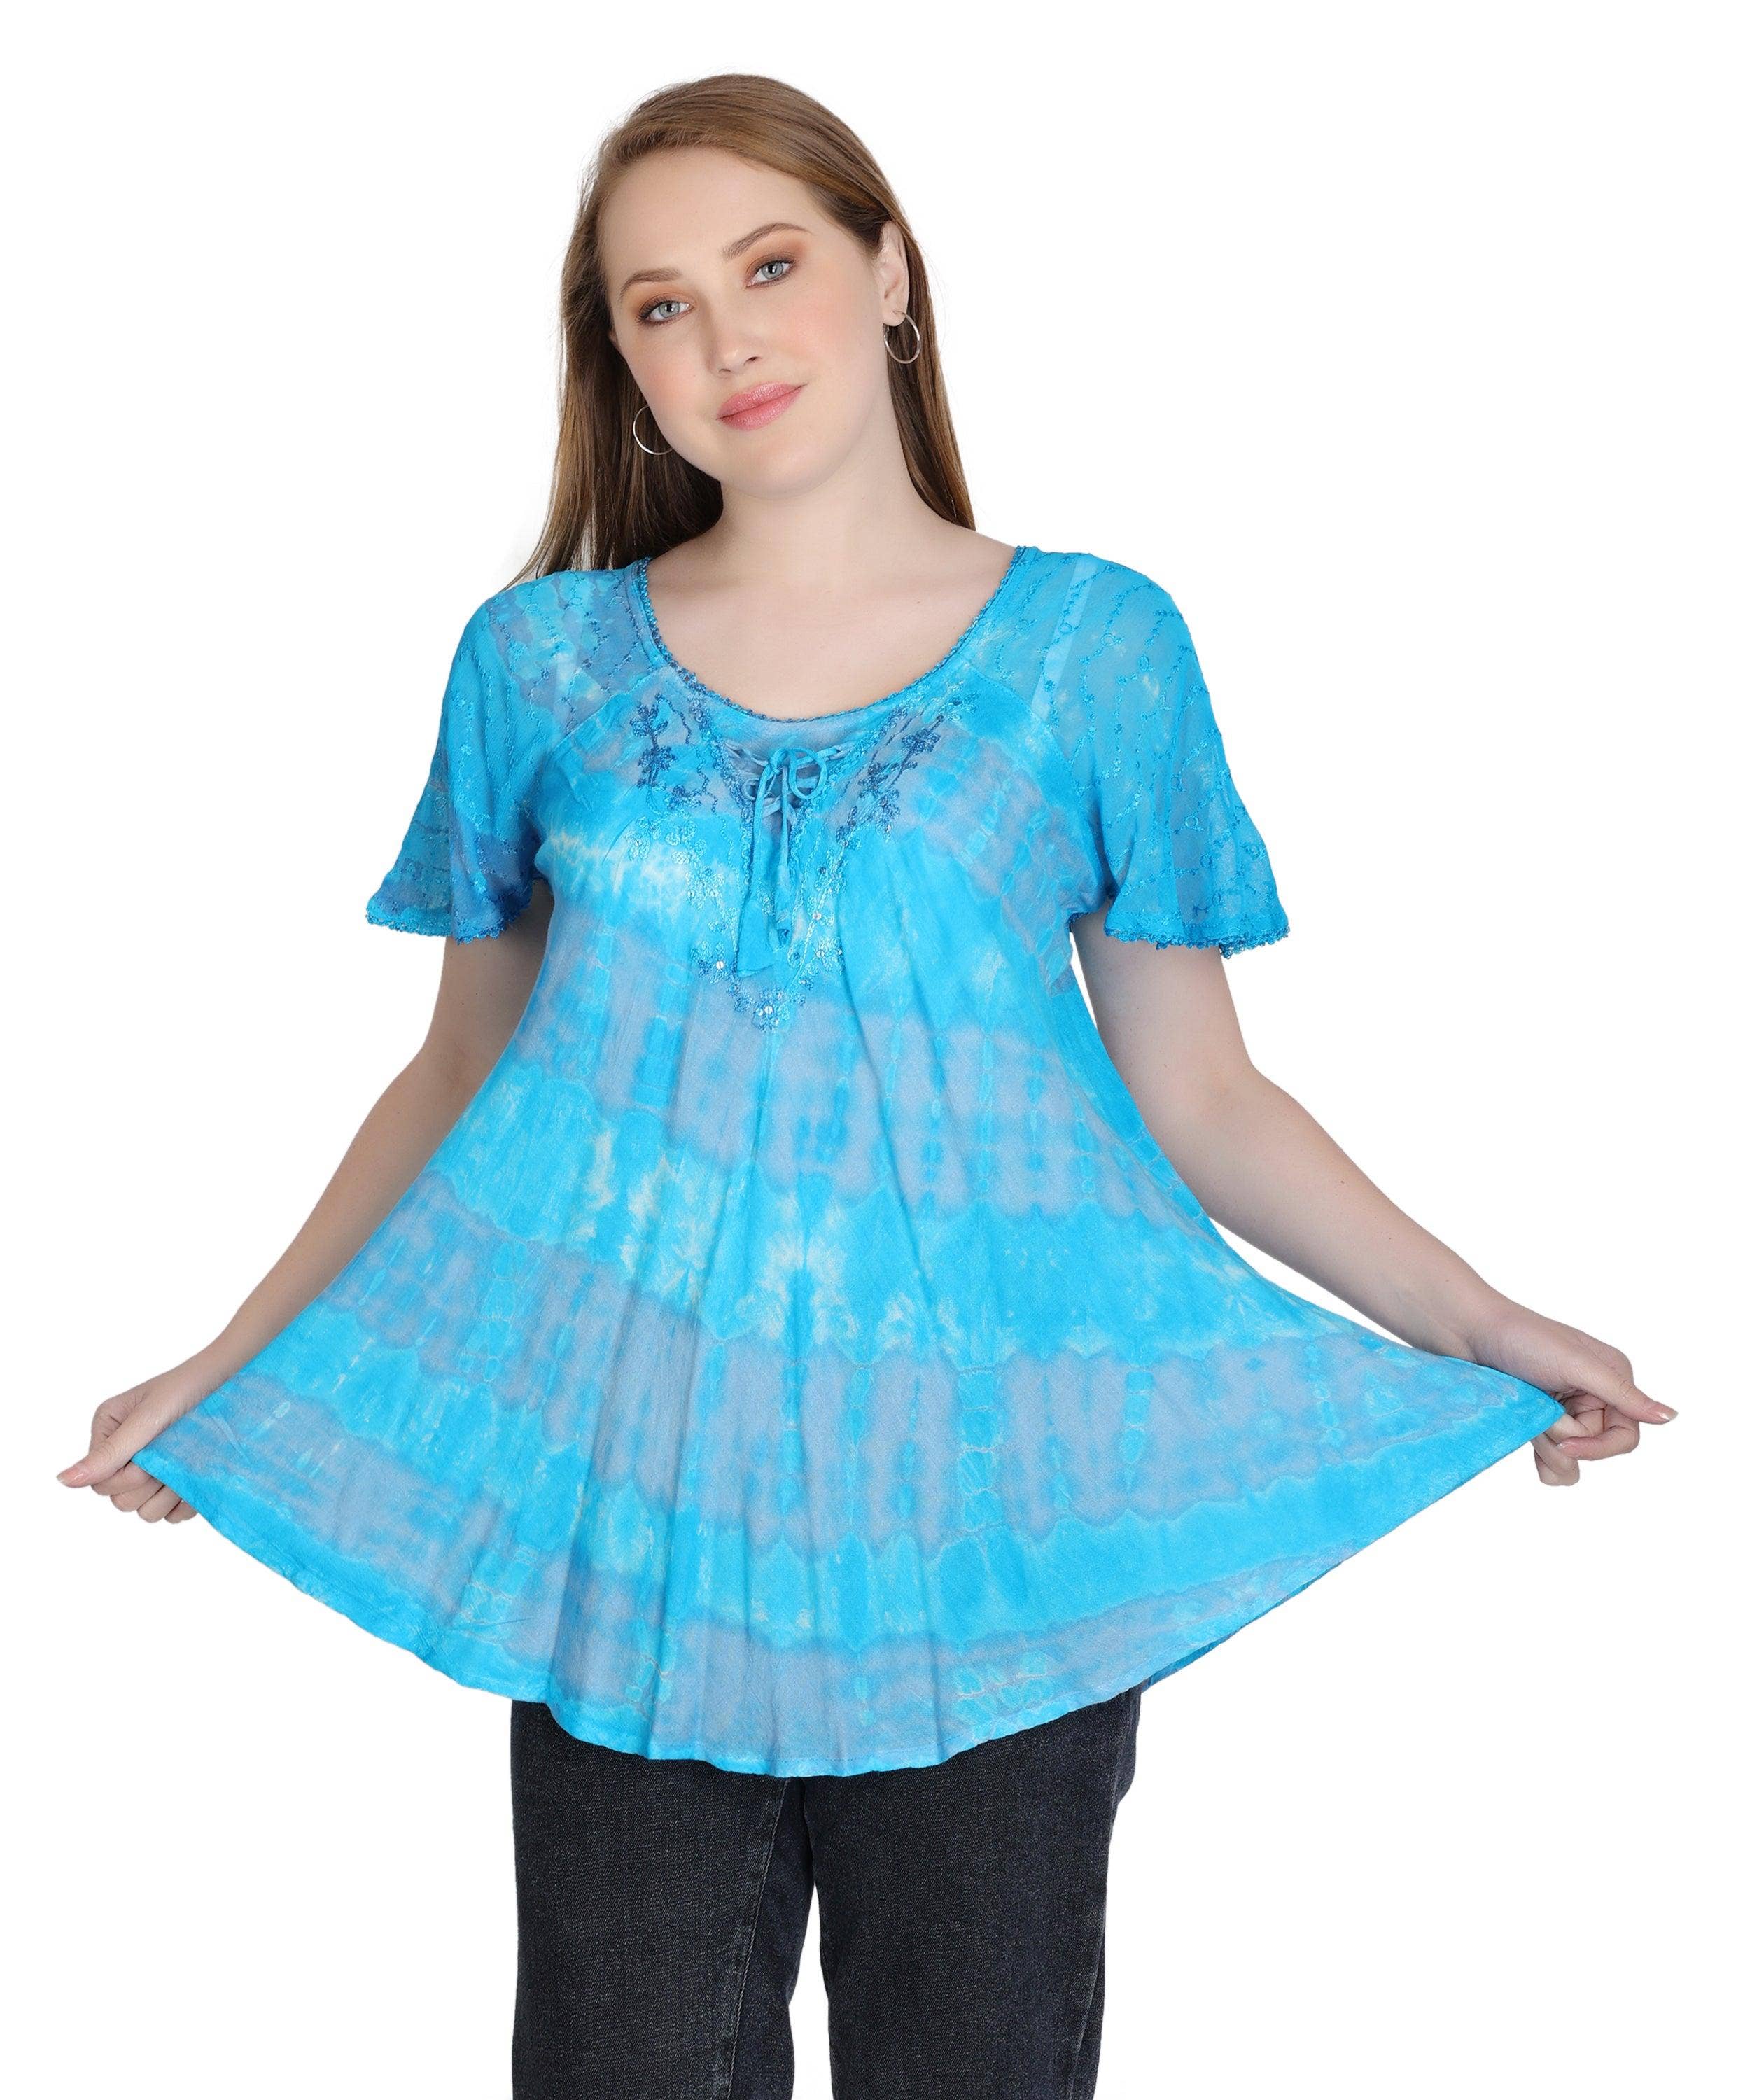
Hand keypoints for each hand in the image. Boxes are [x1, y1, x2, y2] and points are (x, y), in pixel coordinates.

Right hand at [57, 1354, 221, 1521]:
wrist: (236, 1382)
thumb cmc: (190, 1388)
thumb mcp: (147, 1419)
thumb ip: (110, 1452)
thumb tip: (62, 1480)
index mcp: (109, 1433)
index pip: (99, 1482)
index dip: (124, 1478)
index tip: (149, 1459)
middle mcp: (127, 1454)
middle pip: (120, 1500)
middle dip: (147, 1485)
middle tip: (171, 1459)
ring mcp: (154, 1469)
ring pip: (145, 1512)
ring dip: (167, 1495)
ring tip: (186, 1466)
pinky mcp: (179, 1481)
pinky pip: (172, 1514)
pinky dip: (184, 1503)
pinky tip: (197, 1480)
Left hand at [1466, 1299, 1674, 1486]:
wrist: (1465, 1331)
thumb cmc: (1520, 1336)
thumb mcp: (1575, 1364)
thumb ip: (1621, 1394)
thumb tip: (1670, 1416)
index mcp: (1612, 1379)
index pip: (1626, 1436)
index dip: (1598, 1447)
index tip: (1565, 1441)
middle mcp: (1594, 1396)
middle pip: (1594, 1449)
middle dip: (1563, 1441)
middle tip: (1535, 1416)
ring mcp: (1565, 1410)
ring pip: (1572, 1460)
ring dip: (1547, 1448)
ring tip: (1523, 1417)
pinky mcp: (1538, 1420)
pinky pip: (1552, 1458)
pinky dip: (1538, 1454)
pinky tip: (1522, 1435)